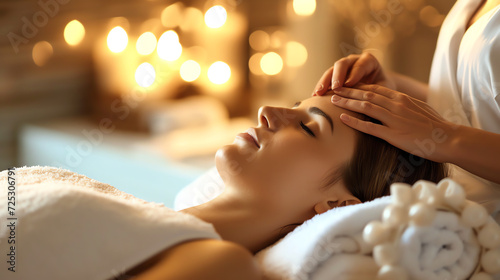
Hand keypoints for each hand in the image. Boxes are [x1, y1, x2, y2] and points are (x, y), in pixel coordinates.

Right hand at [313, 52, 395, 95]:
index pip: (360, 65)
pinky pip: (326, 80)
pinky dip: (320, 88)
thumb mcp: (384, 91)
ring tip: (318, 93)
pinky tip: (315, 97)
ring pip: (331, 71)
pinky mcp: (334, 76)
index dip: (354, 74)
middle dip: (337, 76)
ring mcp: (342, 68)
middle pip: (342, 64)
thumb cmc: (384, 92)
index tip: (349, 85)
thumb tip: (369, 102)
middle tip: (334, 88)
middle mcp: (353, 61)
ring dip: (324, 82)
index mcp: (369, 61)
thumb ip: (377, 92)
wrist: (379, 91)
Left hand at [330, 84, 454, 162]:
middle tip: (333, 89)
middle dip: (348, 91)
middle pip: (367, 94)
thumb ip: (406, 104)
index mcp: (402, 99)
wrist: (448, 138)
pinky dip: (354, 121)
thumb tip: (397, 102)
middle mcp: (396, 105)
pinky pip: (369, 126)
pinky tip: (342, 118)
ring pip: (365, 106)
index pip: (376, 88)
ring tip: (333, 99)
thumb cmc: (436, 126)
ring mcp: (394, 119)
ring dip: (347, 102)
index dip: (358, 86)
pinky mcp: (393, 134)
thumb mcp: (420, 108)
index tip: (346, 85)